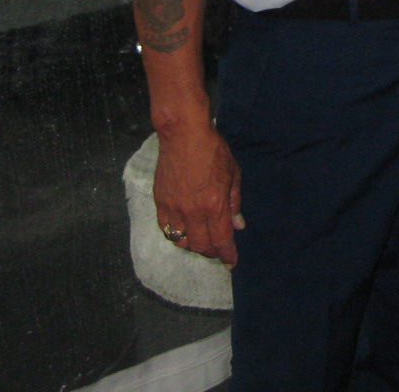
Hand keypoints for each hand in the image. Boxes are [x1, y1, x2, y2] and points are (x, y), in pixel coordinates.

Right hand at [153, 122, 243, 266]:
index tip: (231, 262)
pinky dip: (176, 234)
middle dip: (211, 252)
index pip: (220, 241)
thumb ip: (234, 202)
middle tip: (218, 249)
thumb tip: (237, 225)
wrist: (183, 135)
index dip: (227, 255)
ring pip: (181, 241)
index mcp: (214, 205)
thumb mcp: (233, 174)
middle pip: (200, 246)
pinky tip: (183, 229)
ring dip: (193, 245)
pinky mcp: (160, 202)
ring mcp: (173, 208)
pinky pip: (166, 228)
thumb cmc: (213, 150)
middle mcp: (192, 212)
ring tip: (201, 239)